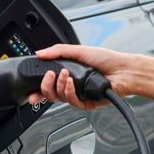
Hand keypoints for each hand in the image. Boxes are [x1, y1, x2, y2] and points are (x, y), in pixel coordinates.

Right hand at [26, 44, 144, 110]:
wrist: (124, 70)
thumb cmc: (106, 59)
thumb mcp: (78, 50)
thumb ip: (57, 51)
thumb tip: (40, 53)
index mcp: (68, 74)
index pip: (49, 83)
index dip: (37, 88)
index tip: (30, 90)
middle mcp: (72, 86)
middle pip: (50, 93)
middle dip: (44, 86)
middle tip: (48, 76)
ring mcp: (79, 95)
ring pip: (59, 98)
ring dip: (59, 85)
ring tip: (65, 74)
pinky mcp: (86, 103)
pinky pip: (72, 102)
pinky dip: (69, 91)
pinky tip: (72, 82)